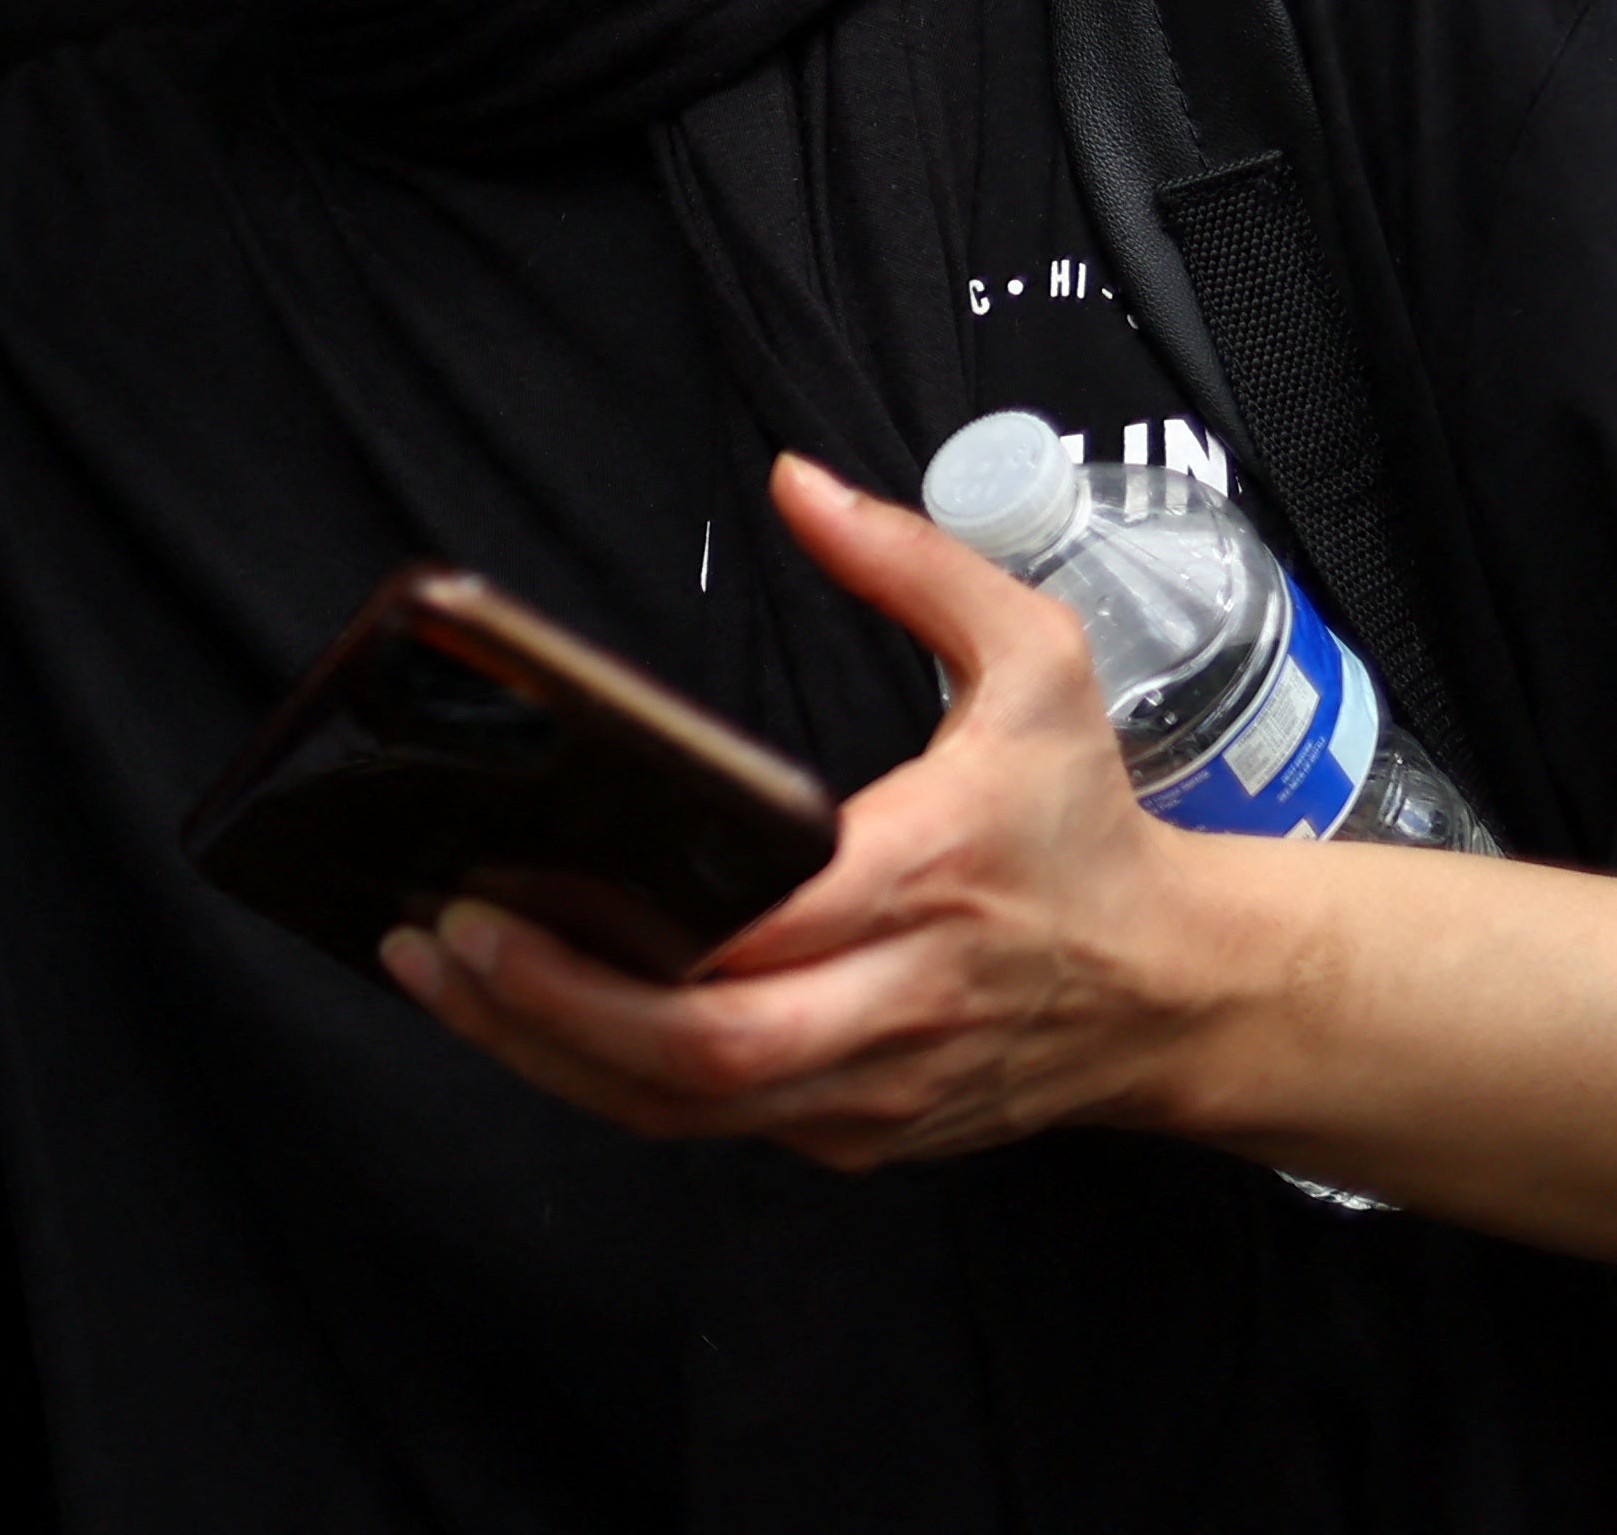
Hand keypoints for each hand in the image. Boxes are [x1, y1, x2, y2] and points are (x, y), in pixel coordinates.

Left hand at [382, 457, 1232, 1169]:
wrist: (1176, 989)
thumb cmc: (1086, 823)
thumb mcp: (1038, 660)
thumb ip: (915, 562)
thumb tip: (796, 481)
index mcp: (926, 878)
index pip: (763, 928)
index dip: (629, 927)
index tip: (514, 876)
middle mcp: (893, 1003)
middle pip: (702, 1049)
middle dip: (552, 1006)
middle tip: (440, 933)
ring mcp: (870, 1088)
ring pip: (684, 1109)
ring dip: (547, 1054)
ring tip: (440, 974)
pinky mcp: (856, 1136)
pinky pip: (707, 1125)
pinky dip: (605, 1082)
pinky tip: (522, 1018)